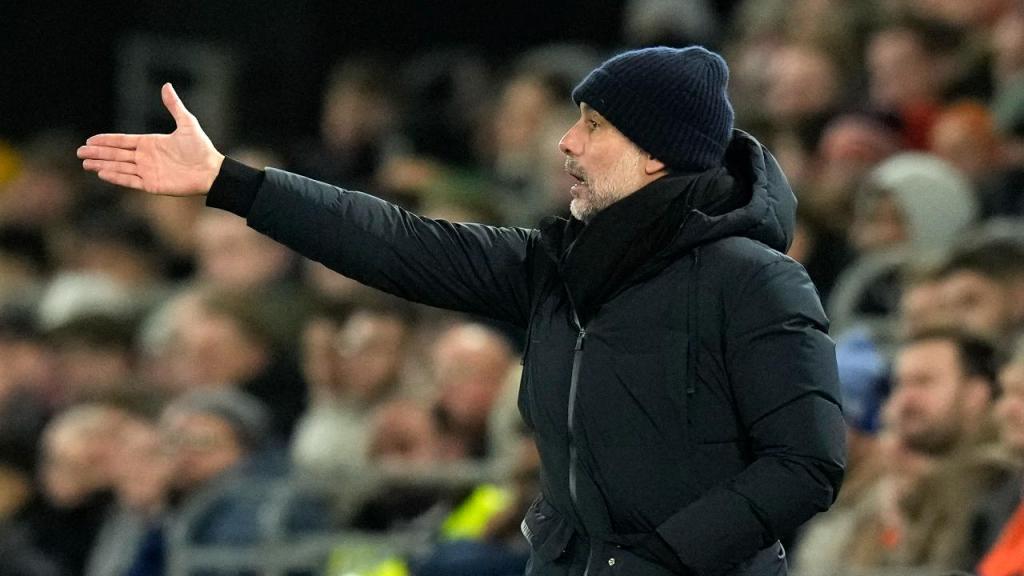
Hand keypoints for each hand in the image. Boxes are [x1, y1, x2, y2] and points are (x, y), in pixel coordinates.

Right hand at [77, 83, 224, 195]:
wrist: (212, 170)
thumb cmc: (201, 148)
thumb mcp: (187, 123)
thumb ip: (174, 106)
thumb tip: (166, 85)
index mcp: (150, 143)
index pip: (122, 141)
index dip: (106, 141)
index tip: (90, 140)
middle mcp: (146, 158)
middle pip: (116, 155)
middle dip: (98, 153)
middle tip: (79, 152)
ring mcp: (148, 172)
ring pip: (119, 167)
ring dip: (103, 165)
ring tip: (86, 164)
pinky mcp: (153, 185)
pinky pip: (130, 181)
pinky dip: (117, 177)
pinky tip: (102, 174)